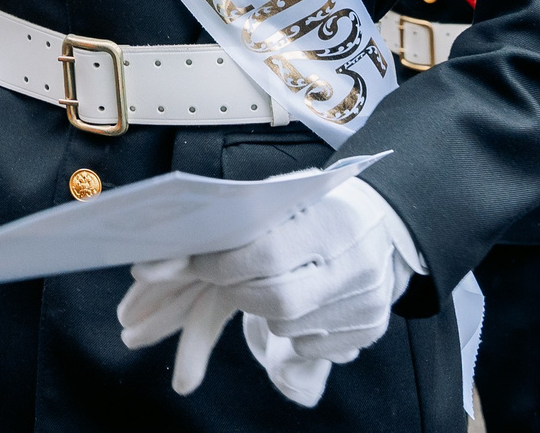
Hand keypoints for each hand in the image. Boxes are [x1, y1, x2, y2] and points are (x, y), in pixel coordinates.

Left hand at [118, 179, 410, 398]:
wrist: (382, 223)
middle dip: (238, 291)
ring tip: (271, 280)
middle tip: (226, 279)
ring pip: (287, 327)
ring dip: (263, 308)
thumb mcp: (282, 195)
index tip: (197, 263)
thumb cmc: (317, 204)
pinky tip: (299, 300)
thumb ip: (233, 221)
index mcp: (335, 220)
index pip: (266, 255)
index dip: (223, 266)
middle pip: (276, 300)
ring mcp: (368, 302)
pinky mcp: (369, 328)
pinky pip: (308, 345)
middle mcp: (358, 264)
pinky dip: (290, 328)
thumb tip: (157, 262)